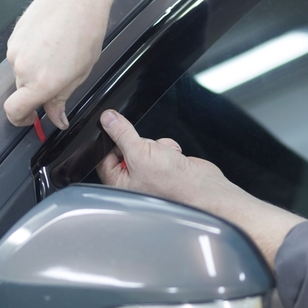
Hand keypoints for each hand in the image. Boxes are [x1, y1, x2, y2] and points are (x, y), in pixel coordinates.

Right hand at [4, 0, 109, 128]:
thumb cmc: (85, 33)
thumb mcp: (80, 74)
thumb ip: (61, 99)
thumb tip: (56, 120)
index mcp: (41, 84)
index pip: (14, 111)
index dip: (21, 120)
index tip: (31, 118)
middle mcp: (23, 69)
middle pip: (21, 92)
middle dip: (36, 91)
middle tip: (58, 79)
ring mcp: (15, 52)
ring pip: (21, 72)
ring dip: (34, 70)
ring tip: (57, 54)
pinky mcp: (13, 37)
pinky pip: (19, 55)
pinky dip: (31, 54)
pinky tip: (49, 42)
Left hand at [96, 110, 230, 203]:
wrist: (202, 188)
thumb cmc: (172, 183)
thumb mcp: (139, 152)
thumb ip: (121, 133)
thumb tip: (107, 119)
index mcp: (119, 183)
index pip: (104, 156)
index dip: (111, 141)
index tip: (116, 129)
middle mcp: (133, 180)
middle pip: (126, 148)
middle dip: (140, 143)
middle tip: (148, 151)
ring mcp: (150, 173)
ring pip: (145, 145)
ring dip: (156, 145)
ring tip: (165, 158)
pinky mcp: (165, 166)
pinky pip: (160, 147)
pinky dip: (168, 148)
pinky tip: (174, 159)